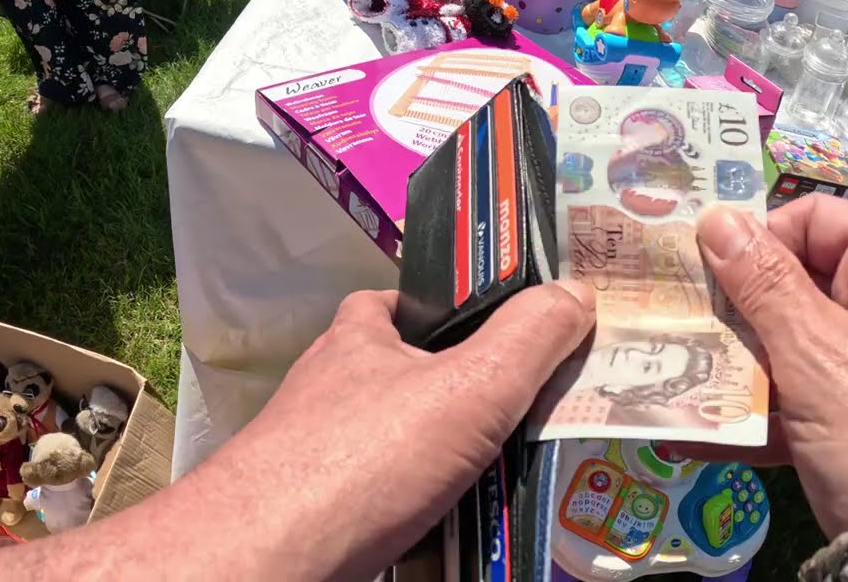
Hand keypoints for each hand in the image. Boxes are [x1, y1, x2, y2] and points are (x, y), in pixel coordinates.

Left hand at [185, 282, 595, 580]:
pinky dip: (418, 514)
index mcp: (356, 342)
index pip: (392, 303)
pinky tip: (454, 531)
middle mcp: (329, 392)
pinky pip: (382, 503)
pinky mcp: (320, 515)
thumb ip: (526, 340)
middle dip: (452, 397)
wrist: (273, 560)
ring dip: (439, 463)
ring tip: (505, 480)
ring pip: (391, 448)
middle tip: (517, 417)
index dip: (439, 309)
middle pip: (399, 379)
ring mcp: (319, 456)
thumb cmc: (364, 456)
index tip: (489, 329)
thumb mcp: (468, 387)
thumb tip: (574, 292)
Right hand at [671, 196, 847, 573]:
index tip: (690, 265)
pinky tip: (684, 435)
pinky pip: (787, 405)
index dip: (755, 237)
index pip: (815, 221)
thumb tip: (715, 216)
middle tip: (661, 318)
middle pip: (791, 286)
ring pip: (780, 349)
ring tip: (657, 375)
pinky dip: (743, 418)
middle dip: (726, 308)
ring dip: (724, 367)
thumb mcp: (820, 353)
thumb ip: (762, 284)